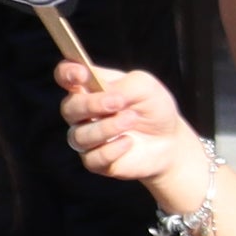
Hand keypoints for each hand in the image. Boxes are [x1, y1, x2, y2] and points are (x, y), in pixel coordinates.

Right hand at [61, 61, 209, 205]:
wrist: (170, 140)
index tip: (81, 74)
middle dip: (91, 104)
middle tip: (117, 102)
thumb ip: (122, 85)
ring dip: (107, 127)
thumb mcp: (144, 87)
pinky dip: (112, 150)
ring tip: (131, 119)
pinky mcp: (95, 161)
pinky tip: (128, 142)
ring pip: (79, 136)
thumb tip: (104, 93)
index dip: (67, 73)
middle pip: (69, 108)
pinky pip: (92, 158)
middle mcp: (83, 112)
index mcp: (90, 87)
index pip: (65, 76)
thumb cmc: (153, 108)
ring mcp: (87, 138)